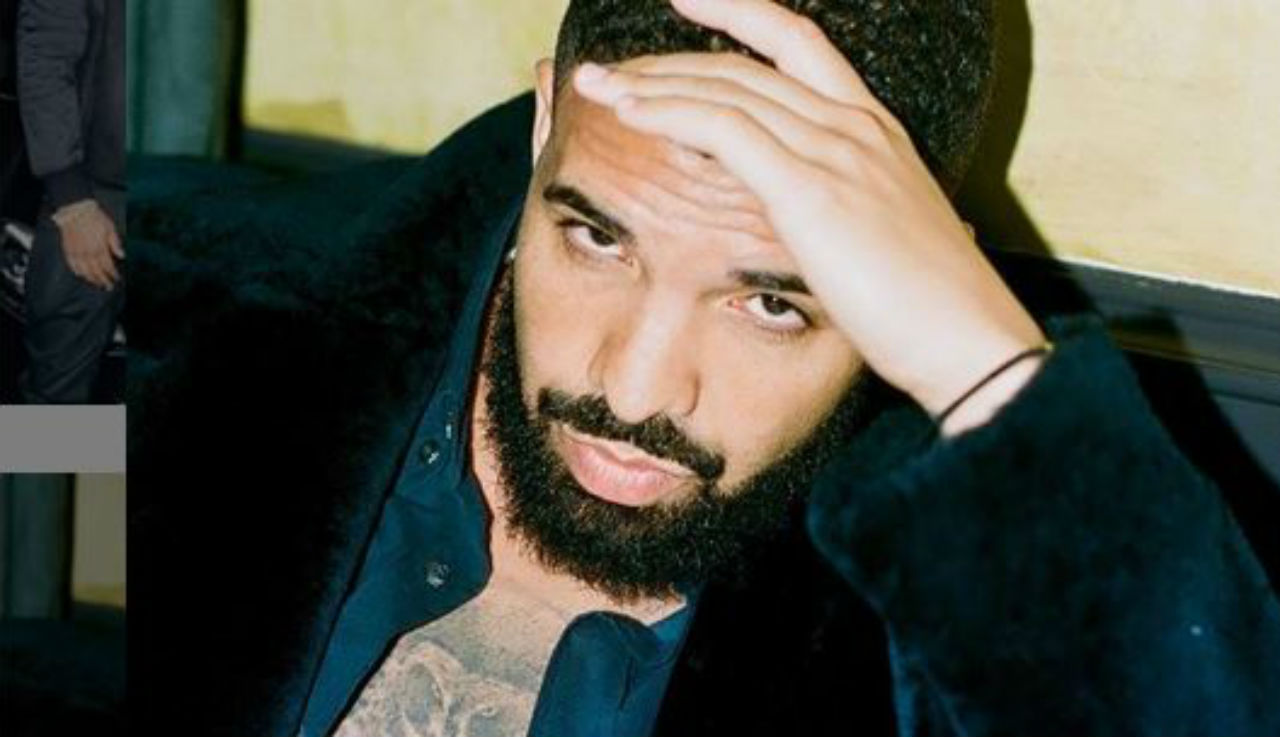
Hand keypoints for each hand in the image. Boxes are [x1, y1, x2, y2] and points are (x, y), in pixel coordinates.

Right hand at [52, 199, 124, 290]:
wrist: (75, 210)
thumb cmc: (94, 218)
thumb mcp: (110, 228)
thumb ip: (115, 244)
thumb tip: (122, 255)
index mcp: (100, 248)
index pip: (108, 267)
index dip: (112, 274)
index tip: (116, 279)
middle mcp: (88, 253)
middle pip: (97, 272)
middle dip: (103, 281)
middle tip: (108, 286)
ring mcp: (77, 253)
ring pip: (84, 271)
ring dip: (91, 279)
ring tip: (97, 284)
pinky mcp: (68, 250)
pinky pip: (72, 265)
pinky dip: (77, 272)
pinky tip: (81, 275)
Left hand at [573, 0, 1045, 433]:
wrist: (971, 341)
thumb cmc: (929, 307)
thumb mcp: (885, 237)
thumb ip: (846, 209)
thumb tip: (822, 220)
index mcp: (873, 129)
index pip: (797, 43)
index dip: (739, 12)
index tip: (686, 0)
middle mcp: (853, 124)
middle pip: (744, 63)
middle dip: (668, 60)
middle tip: (609, 69)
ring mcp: (835, 148)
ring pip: (726, 87)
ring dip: (650, 83)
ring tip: (595, 85)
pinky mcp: (810, 186)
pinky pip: (723, 128)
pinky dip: (668, 112)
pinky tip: (626, 113)